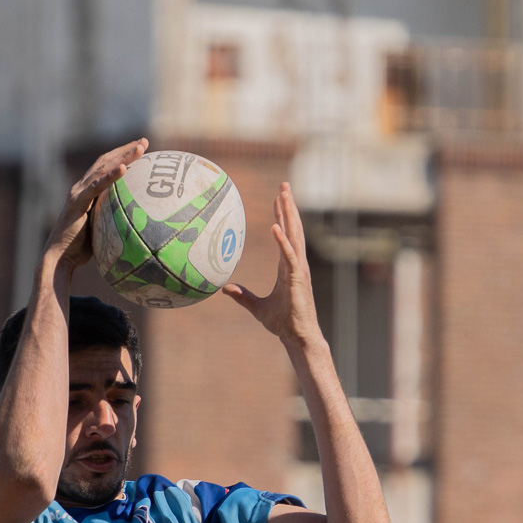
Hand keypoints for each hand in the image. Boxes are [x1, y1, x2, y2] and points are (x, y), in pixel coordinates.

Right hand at [47, 137, 149, 272]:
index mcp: (87, 192)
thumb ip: (114, 220)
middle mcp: (81, 188)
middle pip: (106, 161)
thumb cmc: (81, 250)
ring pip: (103, 168)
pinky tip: (125, 168)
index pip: (106, 167)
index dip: (122, 156)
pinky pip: (97, 186)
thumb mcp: (102, 230)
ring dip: (123, 157)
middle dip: (125, 150)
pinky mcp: (77, 201)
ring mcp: (78, 193)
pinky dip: (111, 176)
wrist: (60, 258)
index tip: (141, 149)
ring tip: (140, 148)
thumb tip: (137, 225)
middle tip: (144, 142)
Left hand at [222, 182, 321, 347]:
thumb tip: (224, 288)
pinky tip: (276, 226)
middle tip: (284, 185)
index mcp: (288, 267)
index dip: (282, 216)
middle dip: (288, 206)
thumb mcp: (257, 307)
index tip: (278, 198)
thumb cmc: (283, 323)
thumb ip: (242, 296)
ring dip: (289, 215)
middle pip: (292, 229)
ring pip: (294, 236)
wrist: (297, 336)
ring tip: (284, 195)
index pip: (285, 235)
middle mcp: (295, 264)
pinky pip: (289, 256)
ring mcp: (298, 270)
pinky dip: (283, 241)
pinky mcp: (297, 279)